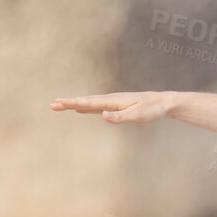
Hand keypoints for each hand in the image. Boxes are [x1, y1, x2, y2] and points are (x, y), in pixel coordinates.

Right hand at [49, 91, 171, 123]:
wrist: (164, 103)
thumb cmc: (152, 110)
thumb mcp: (137, 115)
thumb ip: (120, 116)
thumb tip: (103, 115)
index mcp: (113, 101)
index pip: (88, 102)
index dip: (72, 103)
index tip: (58, 103)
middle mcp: (110, 100)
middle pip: (85, 101)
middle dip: (68, 103)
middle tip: (52, 105)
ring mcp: (113, 102)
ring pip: (90, 103)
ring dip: (75, 105)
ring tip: (62, 106)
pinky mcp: (117, 106)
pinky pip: (97, 107)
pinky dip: (86, 107)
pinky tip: (82, 110)